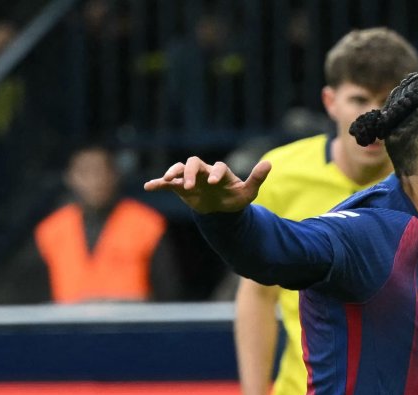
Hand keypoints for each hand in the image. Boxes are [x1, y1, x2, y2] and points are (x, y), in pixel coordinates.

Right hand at [144, 157, 270, 213]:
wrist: (222, 210)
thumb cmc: (235, 198)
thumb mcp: (248, 192)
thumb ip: (256, 178)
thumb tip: (269, 164)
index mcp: (219, 171)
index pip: (217, 167)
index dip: (215, 173)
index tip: (213, 184)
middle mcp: (203, 171)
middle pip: (193, 162)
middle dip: (190, 172)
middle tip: (189, 185)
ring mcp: (191, 178)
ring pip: (179, 168)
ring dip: (173, 173)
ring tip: (167, 180)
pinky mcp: (180, 187)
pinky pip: (167, 183)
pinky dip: (158, 183)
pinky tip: (148, 186)